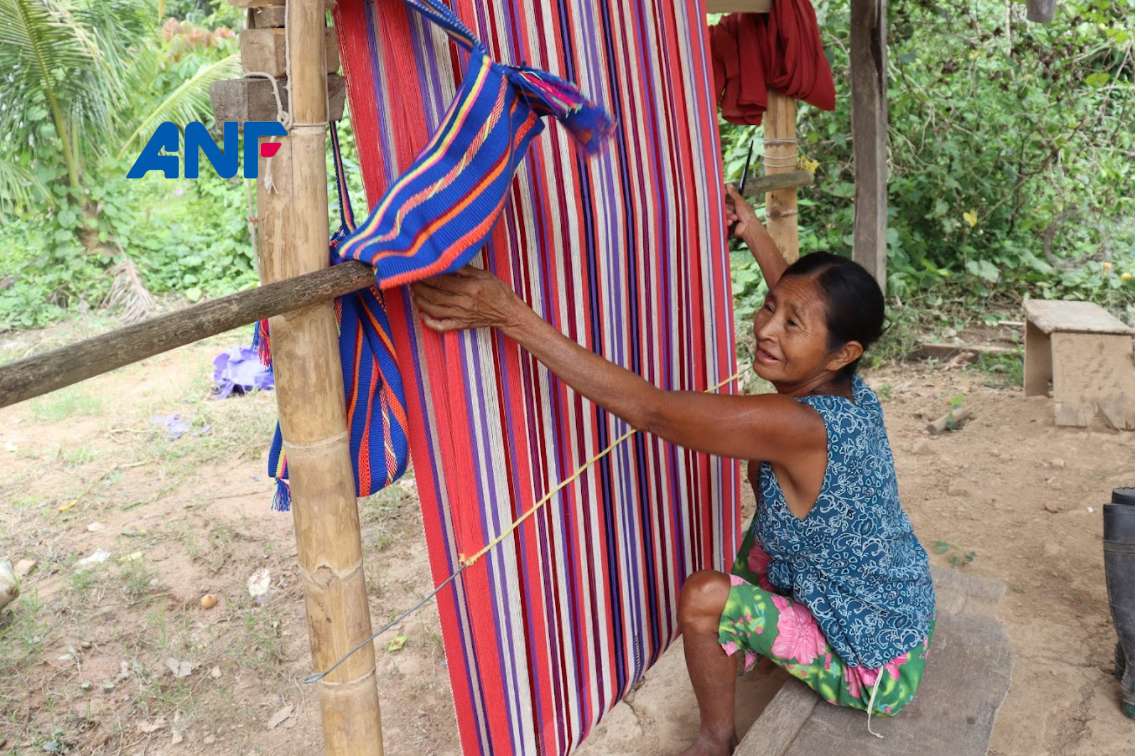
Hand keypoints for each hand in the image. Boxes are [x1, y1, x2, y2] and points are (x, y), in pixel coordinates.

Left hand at [409, 266, 523, 332]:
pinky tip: (422, 314)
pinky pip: (441, 326)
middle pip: (434, 295)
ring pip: (434, 309)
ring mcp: (461, 315)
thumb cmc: (498, 291)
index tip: (418, 270)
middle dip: (419, 287)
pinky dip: (429, 322)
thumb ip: (465, 269)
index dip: (426, 276)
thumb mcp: (484, 274)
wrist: (508, 312)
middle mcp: (463, 302)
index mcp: (469, 288)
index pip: (441, 281)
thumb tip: (447, 261)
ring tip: (413, 293)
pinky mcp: (461, 324)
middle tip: (411, 280)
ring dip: (420, 301)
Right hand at [724, 183, 763, 240]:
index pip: (726, 202)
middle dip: (727, 210)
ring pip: (723, 216)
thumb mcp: (740, 201)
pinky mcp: (728, 226)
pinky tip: (731, 223)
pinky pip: (723, 222)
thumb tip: (729, 184)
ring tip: (735, 218)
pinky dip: (727, 222)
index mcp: (736, 206)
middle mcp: (732, 212)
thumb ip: (734, 194)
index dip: (723, 202)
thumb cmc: (746, 214)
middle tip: (732, 211)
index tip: (720, 200)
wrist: (748, 227)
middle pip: (724, 209)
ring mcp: (730, 219)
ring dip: (728, 216)